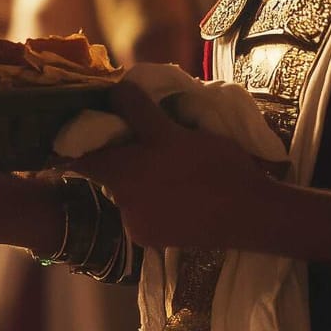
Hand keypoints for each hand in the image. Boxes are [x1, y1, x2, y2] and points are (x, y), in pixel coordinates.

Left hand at [67, 82, 281, 249]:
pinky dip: (152, 201)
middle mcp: (120, 205)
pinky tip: (176, 191)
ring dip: (138, 179)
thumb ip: (137, 111)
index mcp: (120, 175)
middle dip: (121, 157)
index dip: (84, 141)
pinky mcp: (153, 240)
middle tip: (144, 141)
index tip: (95, 129)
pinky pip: (143, 212)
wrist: (250, 214)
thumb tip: (114, 89)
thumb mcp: (173, 131)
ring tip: (166, 166)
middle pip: (108, 175)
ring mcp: (137, 226)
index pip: (80, 158)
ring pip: (127, 193)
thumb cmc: (211, 166)